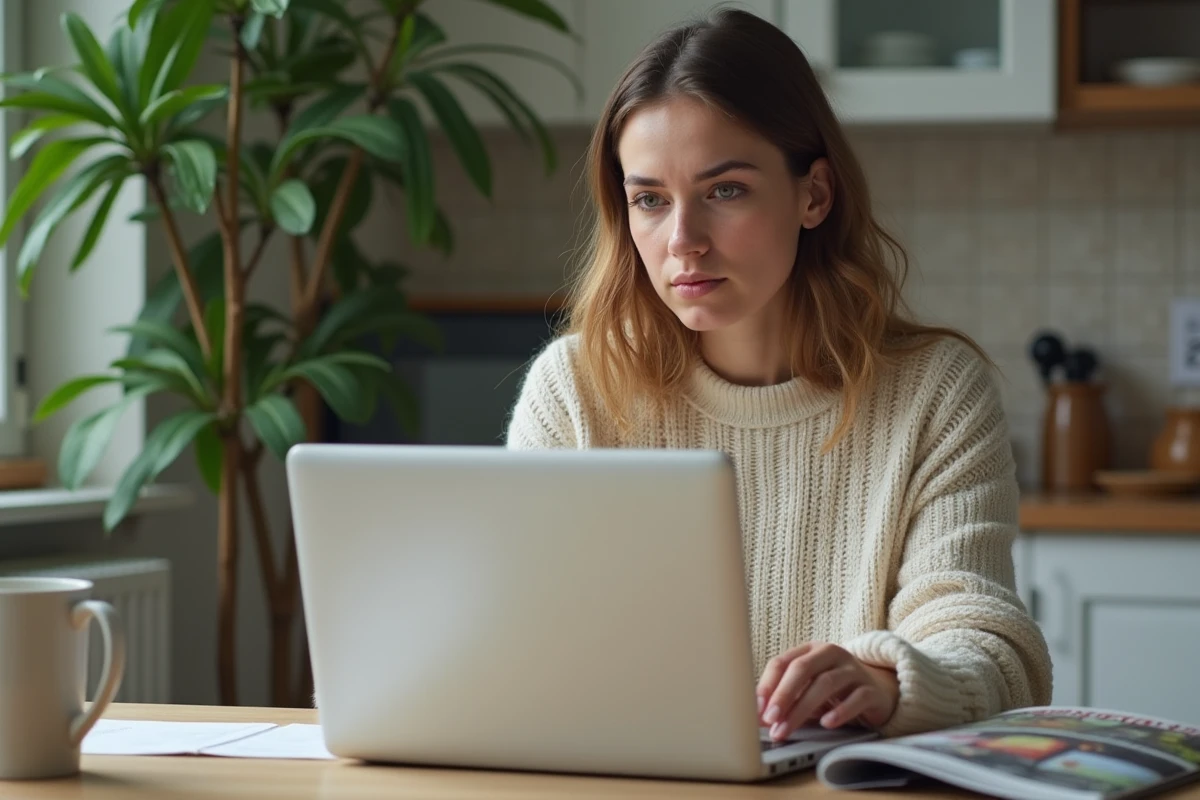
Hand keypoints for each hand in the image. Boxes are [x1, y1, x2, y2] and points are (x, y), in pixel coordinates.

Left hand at [756, 642, 898, 740]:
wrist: (879, 691)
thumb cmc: (836, 690)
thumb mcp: (808, 688)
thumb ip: (786, 699)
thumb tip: (758, 717)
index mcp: (810, 650)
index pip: (783, 662)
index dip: (767, 684)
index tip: (757, 707)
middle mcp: (831, 654)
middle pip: (802, 668)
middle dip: (783, 694)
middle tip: (770, 718)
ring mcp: (853, 670)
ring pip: (826, 683)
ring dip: (803, 708)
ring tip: (788, 728)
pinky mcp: (871, 689)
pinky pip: (856, 698)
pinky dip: (840, 711)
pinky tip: (826, 723)